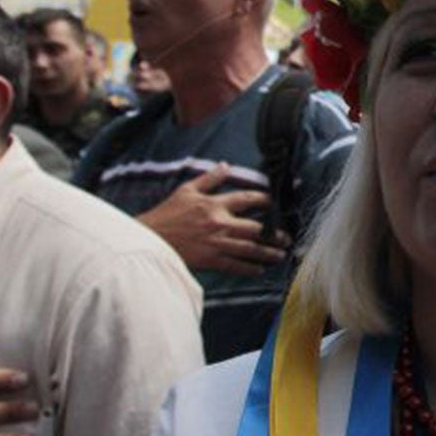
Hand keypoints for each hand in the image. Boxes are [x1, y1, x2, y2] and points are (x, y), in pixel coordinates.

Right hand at [139, 165, 287, 273]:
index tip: (276, 203)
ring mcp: (216, 243)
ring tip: (280, 255)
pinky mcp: (210, 260)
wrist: (149, 239)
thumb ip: (209, 179)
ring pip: (250, 248)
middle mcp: (219, 223)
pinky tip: (259, 270)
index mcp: (214, 204)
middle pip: (255, 228)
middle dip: (274, 233)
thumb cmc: (166, 214)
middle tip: (287, 237)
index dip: (265, 200)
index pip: (247, 199)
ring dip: (268, 253)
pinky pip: (235, 265)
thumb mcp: (186, 190)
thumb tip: (225, 165)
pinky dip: (249, 268)